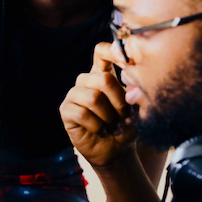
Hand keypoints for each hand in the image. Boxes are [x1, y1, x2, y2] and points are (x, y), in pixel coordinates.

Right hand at [59, 42, 135, 166]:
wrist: (116, 150)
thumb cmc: (126, 126)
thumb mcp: (135, 109)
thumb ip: (134, 95)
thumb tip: (132, 89)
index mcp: (103, 74)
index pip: (101, 52)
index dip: (112, 51)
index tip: (127, 62)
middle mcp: (86, 81)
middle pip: (103, 78)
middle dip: (119, 101)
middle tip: (124, 116)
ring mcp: (74, 94)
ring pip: (93, 98)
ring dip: (109, 117)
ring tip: (113, 126)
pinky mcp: (66, 110)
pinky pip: (82, 113)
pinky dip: (98, 126)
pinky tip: (102, 131)